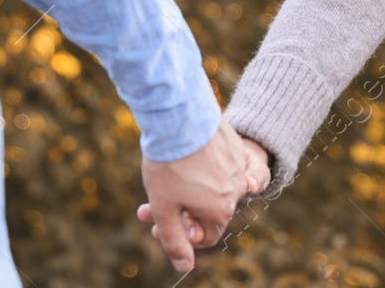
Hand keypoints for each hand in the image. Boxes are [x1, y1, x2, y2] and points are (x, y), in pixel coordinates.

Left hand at [134, 117, 270, 271]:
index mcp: (221, 210)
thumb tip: (184, 267)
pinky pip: (215, 165)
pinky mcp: (232, 144)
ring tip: (160, 179)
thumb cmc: (170, 165)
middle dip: (177, 211)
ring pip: (209, 187)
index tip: (160, 224)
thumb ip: (174, 241)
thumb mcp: (164, 210)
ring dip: (185, 190)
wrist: (179, 116)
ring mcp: (235, 165)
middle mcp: (235, 189)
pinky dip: (197, 167)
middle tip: (149, 206)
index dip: (182, 235)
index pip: (207, 235)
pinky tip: (178, 158)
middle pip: (206, 210)